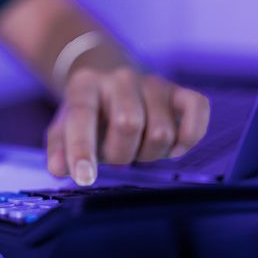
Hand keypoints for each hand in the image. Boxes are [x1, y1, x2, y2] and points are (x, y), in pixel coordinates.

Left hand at [44, 66, 209, 184]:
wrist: (110, 79)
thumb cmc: (89, 114)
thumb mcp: (64, 127)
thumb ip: (59, 149)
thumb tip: (59, 169)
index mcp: (85, 85)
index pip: (82, 115)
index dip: (82, 149)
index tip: (85, 178)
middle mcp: (120, 78)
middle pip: (129, 125)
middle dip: (122, 153)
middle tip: (117, 154)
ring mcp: (153, 83)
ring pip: (161, 132)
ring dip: (149, 153)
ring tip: (138, 147)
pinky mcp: (180, 91)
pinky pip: (198, 110)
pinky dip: (188, 137)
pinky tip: (173, 147)